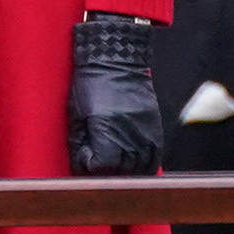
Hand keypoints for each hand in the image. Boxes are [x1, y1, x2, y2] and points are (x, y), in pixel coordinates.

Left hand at [68, 12, 162, 174]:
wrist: (117, 62)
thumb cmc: (91, 86)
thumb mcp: (76, 114)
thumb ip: (80, 142)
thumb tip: (82, 165)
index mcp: (107, 128)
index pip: (102, 166)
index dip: (90, 166)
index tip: (86, 157)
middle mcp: (129, 133)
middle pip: (121, 171)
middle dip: (106, 172)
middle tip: (98, 162)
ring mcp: (146, 132)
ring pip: (140, 169)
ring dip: (125, 172)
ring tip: (114, 164)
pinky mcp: (156, 129)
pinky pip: (154, 158)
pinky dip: (143, 166)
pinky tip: (132, 163)